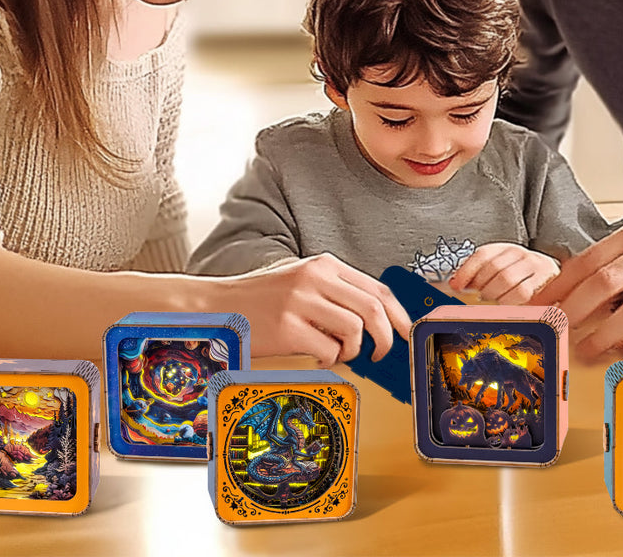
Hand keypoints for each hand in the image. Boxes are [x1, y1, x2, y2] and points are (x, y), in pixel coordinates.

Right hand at [228, 253, 410, 365]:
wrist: (216, 306)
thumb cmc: (260, 298)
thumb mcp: (301, 281)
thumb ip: (334, 292)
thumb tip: (376, 318)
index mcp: (323, 264)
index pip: (377, 288)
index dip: (398, 314)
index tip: (406, 331)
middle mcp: (315, 278)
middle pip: (373, 308)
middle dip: (386, 337)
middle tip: (380, 353)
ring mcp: (301, 302)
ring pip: (355, 330)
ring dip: (353, 351)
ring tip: (338, 353)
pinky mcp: (288, 328)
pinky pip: (329, 349)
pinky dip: (331, 359)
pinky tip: (318, 357)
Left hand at [448, 243, 559, 303]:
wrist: (552, 277)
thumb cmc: (522, 277)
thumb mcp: (500, 270)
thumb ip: (479, 275)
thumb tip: (456, 285)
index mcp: (504, 248)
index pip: (482, 255)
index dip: (466, 270)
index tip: (456, 285)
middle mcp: (519, 252)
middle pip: (493, 267)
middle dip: (481, 286)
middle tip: (477, 297)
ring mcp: (533, 263)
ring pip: (506, 278)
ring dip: (494, 294)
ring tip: (493, 301)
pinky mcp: (544, 279)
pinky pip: (521, 292)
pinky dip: (509, 301)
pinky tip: (506, 304)